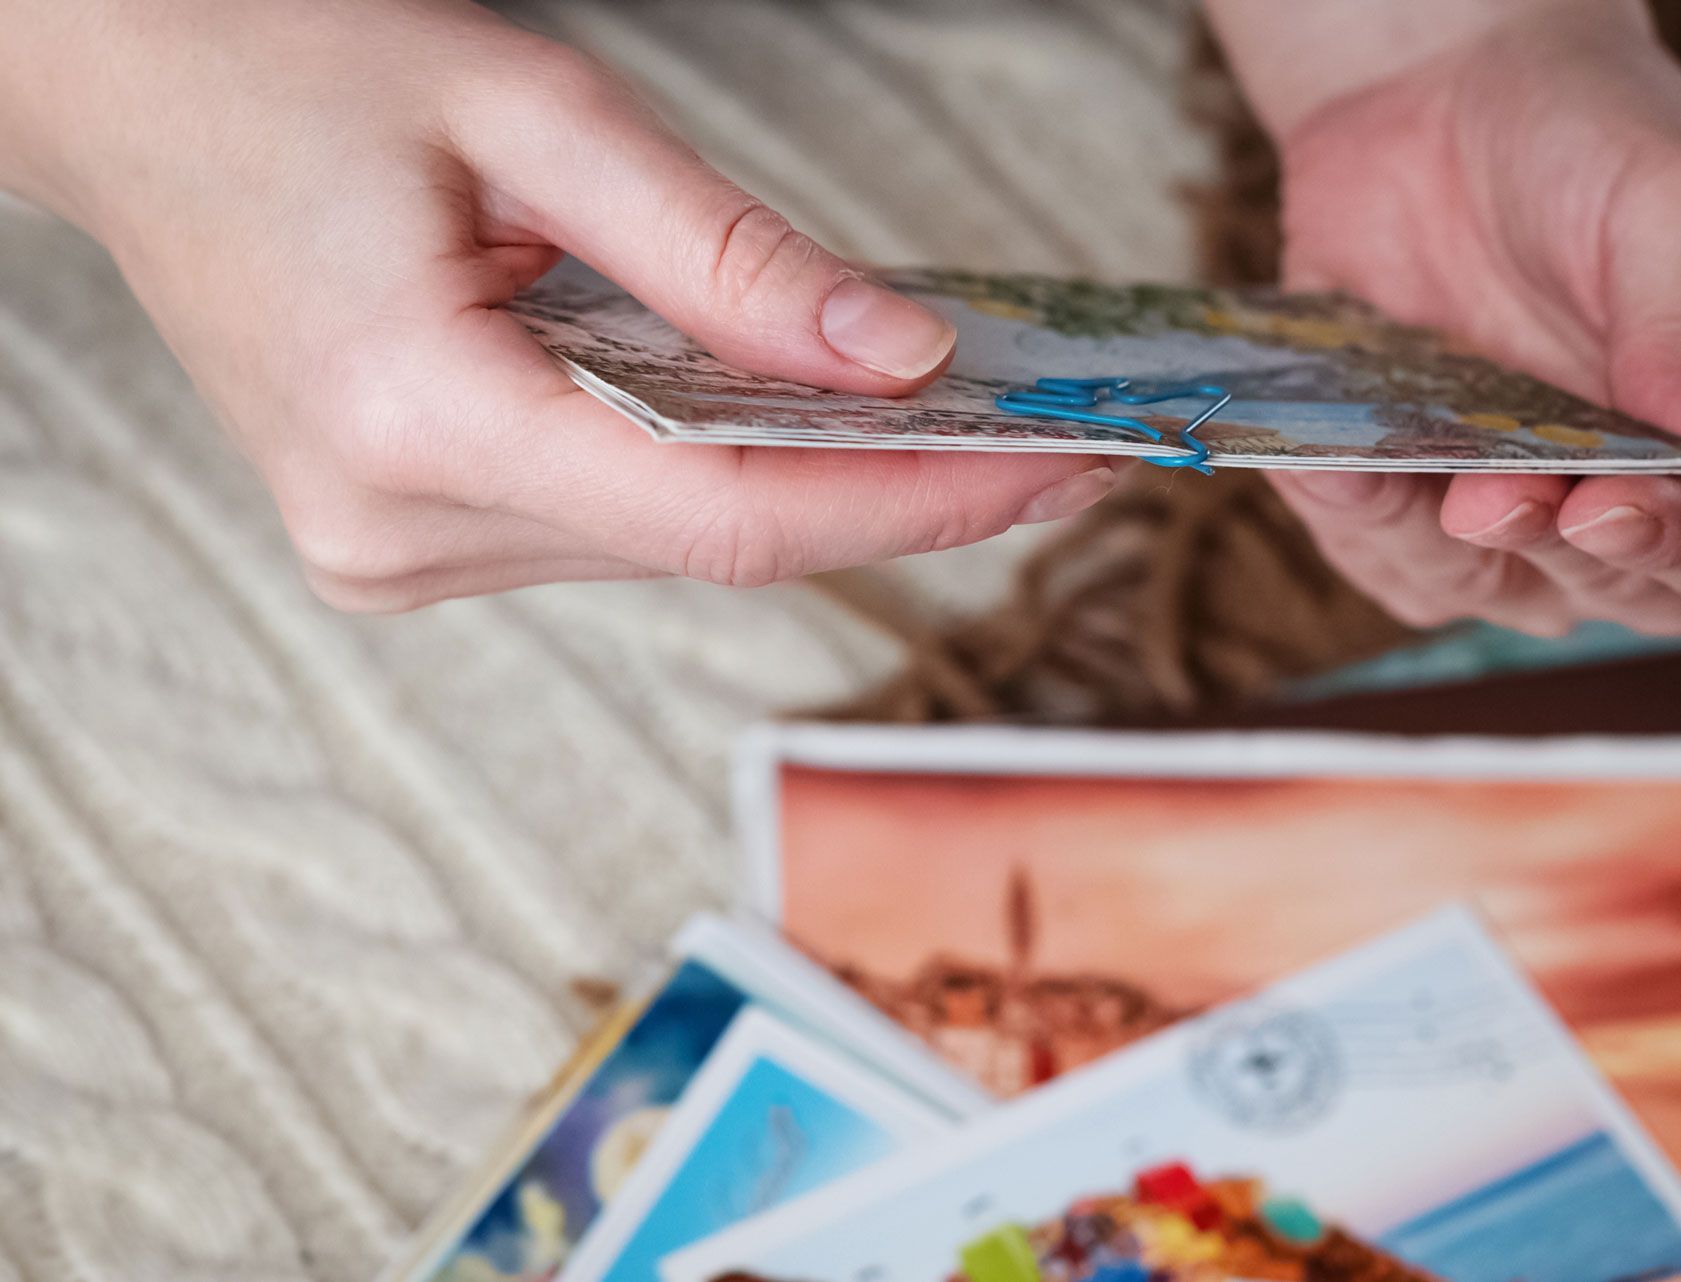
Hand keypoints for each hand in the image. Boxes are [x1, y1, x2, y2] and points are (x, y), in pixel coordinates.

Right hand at [0, 0, 1116, 609]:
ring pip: (669, 543)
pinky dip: (713, 473)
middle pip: (713, 543)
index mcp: (412, 418)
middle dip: (890, 494)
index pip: (728, 515)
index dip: (912, 503)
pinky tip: (788, 421)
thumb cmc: (289, 63)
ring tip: (941, 424)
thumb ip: (726, 253)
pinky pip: (612, 524)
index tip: (1051, 472)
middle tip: (1041, 442)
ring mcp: (390, 552)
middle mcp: (393, 526)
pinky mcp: (404, 539)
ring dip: (807, 483)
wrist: (128, 90)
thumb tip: (898, 354)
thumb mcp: (533, 113)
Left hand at [1209, 0, 1680, 634]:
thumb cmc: (1586, 143)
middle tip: (1493, 491)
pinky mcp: (1404, 505)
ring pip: (1480, 593)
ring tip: (1387, 466)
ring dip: (1428, 545)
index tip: (1616, 508)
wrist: (1436, 103)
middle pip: (1617, 588)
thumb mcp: (1673, 208)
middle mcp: (1635, 497)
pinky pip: (1375, 554)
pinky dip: (1346, 514)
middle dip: (1548, 547)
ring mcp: (1513, 514)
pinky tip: (1328, 459)